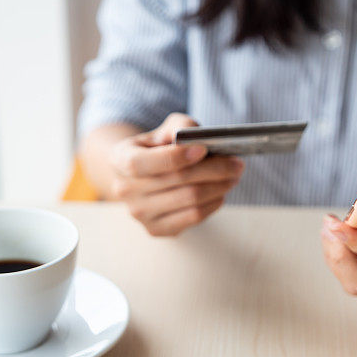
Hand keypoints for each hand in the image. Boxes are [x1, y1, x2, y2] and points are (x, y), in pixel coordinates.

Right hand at [106, 113, 244, 235]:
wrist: (144, 176)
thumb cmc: (159, 148)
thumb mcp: (165, 130)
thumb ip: (180, 126)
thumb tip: (196, 138)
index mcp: (120, 159)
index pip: (143, 163)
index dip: (176, 156)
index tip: (204, 149)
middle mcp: (124, 189)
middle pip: (177, 180)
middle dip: (214, 170)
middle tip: (237, 164)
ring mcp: (139, 213)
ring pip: (190, 200)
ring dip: (219, 187)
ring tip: (233, 176)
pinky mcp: (156, 229)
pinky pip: (193, 217)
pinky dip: (213, 203)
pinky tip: (220, 192)